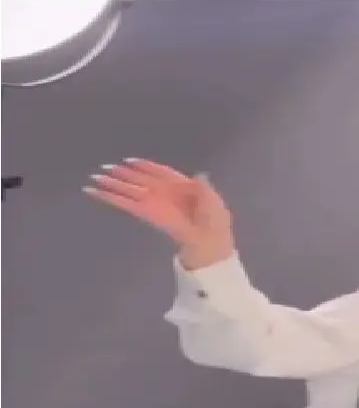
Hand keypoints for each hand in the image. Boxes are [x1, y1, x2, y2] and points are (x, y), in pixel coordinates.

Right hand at [84, 159, 234, 268]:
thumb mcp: (215, 203)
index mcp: (183, 188)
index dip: (146, 166)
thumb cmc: (215, 225)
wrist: (209, 247)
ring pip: (130, 190)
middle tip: (103, 168)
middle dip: (123, 174)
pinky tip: (98, 193)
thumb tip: (199, 173)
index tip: (130, 161)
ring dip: (113, 184)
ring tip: (94, 178)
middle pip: (141, 180)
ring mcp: (156, 204)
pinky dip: (112, 198)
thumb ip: (204, 188)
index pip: (162, 173)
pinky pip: (128, 204)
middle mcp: (166, 194)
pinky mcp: (148, 215)